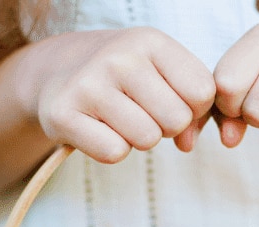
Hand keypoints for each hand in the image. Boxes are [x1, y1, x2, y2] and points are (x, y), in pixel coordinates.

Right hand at [29, 28, 215, 162]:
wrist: (56, 73)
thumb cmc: (122, 79)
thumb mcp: (160, 71)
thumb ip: (191, 104)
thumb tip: (188, 144)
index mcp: (150, 41)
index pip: (202, 92)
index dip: (192, 108)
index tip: (169, 101)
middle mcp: (119, 57)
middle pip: (176, 120)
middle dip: (164, 126)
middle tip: (140, 113)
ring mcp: (89, 84)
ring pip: (146, 139)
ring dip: (137, 139)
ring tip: (118, 119)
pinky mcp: (63, 114)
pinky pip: (114, 152)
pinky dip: (110, 150)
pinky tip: (97, 129)